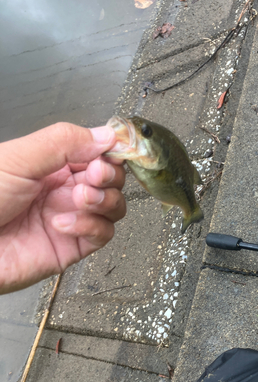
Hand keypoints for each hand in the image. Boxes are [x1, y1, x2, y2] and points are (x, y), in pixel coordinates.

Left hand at [0, 122, 125, 293]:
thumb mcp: (18, 158)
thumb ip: (64, 142)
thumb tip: (106, 135)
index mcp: (54, 163)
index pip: (97, 152)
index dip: (111, 151)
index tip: (114, 151)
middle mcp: (65, 189)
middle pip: (111, 179)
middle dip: (109, 175)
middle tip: (94, 176)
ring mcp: (71, 217)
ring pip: (114, 206)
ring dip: (105, 200)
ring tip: (80, 199)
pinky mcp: (72, 246)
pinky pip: (102, 234)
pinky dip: (90, 226)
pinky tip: (63, 223)